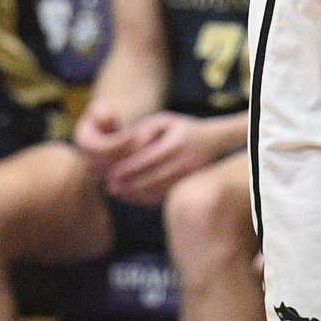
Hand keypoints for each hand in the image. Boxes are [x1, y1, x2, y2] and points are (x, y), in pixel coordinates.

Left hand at [103, 113, 219, 206]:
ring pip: (156, 192)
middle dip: (127, 185)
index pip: (145, 160)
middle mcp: (182, 163)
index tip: (109, 173)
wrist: (212, 141)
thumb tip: (122, 143)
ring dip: (134, 195)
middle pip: (150, 180)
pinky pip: (164, 197)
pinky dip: (145, 199)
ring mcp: (186, 177)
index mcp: (174, 144)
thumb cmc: (180, 128)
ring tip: (118, 194)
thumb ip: (142, 130)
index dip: (125, 169)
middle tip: (109, 188)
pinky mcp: (186, 186)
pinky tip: (132, 196)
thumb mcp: (162, 121)